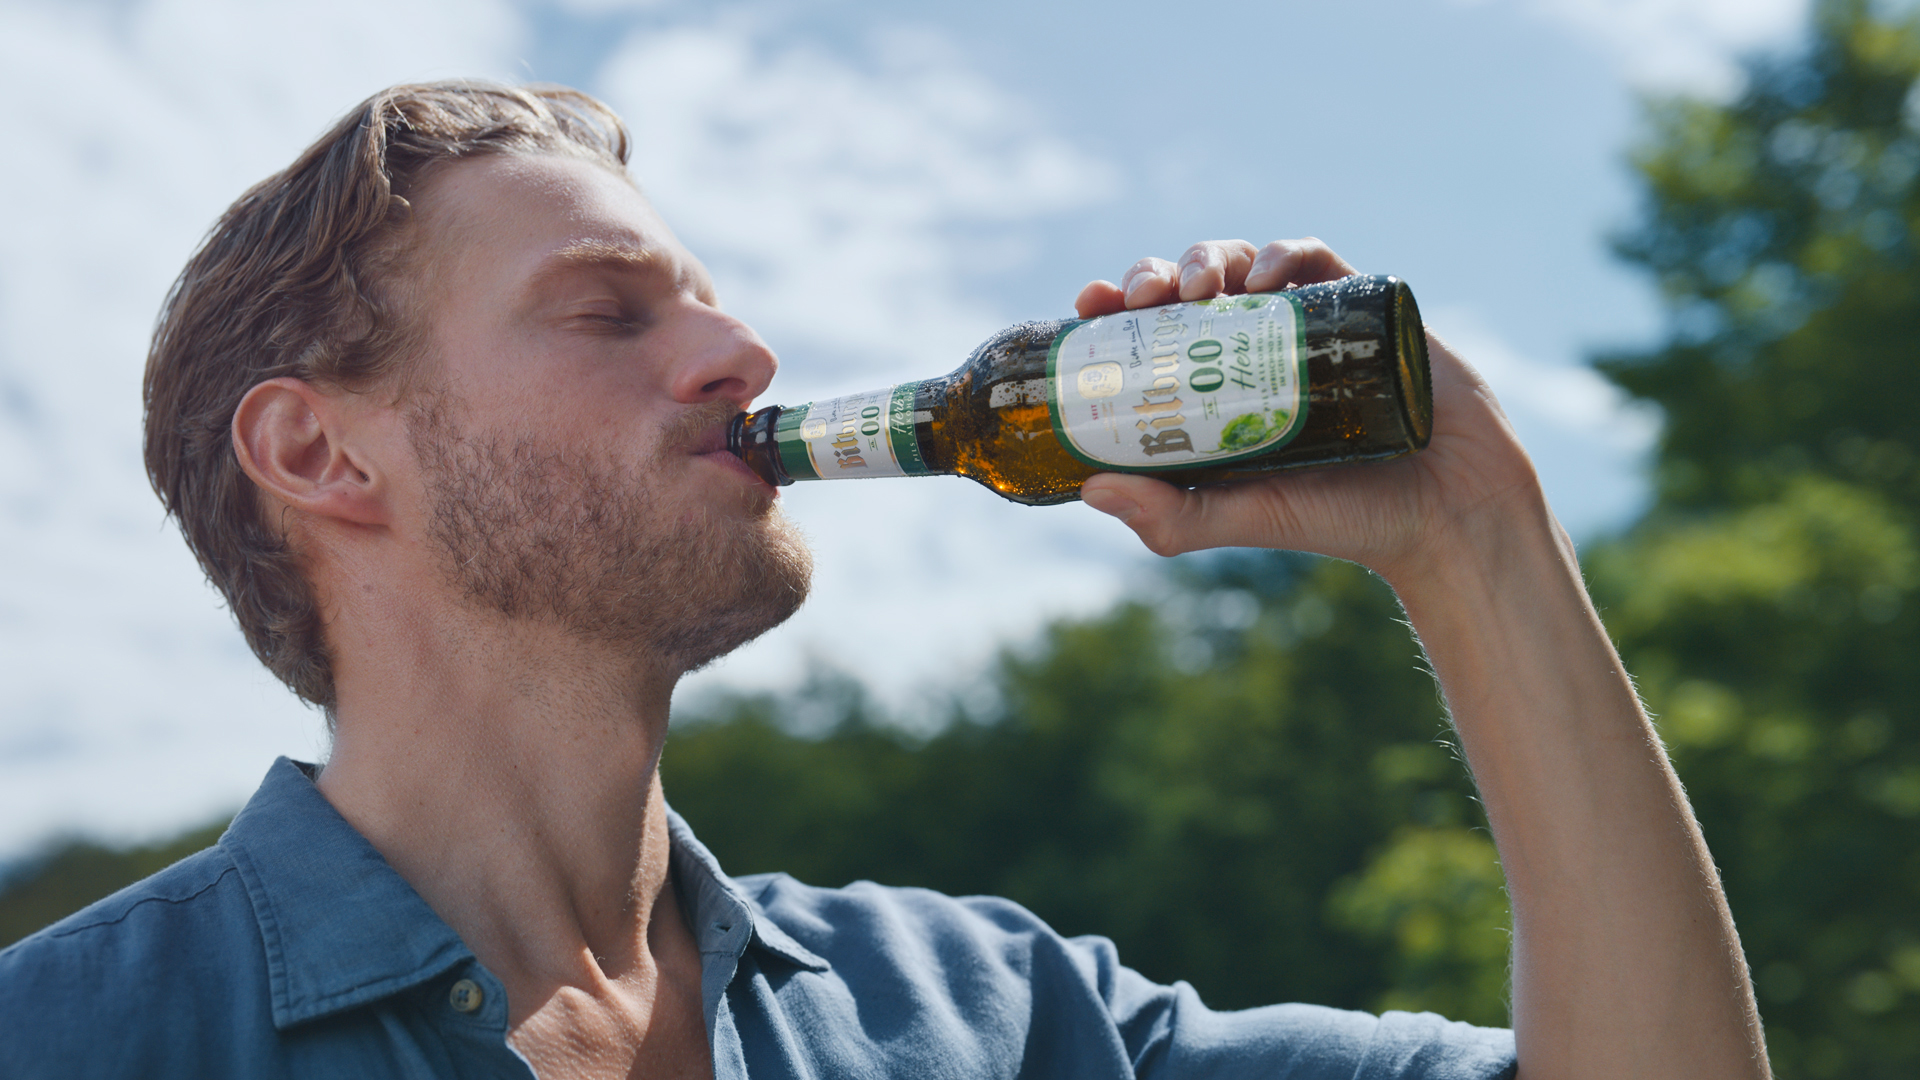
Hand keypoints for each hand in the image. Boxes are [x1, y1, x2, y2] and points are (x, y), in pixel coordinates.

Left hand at [1073, 238, 1545, 582]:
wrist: (1446, 510)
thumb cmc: (1343, 519)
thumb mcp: (1244, 518)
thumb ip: (1173, 518)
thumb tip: (1091, 490)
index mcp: (1214, 392)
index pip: (1150, 338)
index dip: (1114, 314)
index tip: (1086, 308)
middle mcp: (1253, 350)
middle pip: (1185, 292)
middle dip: (1152, 277)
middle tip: (1137, 296)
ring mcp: (1304, 322)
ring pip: (1239, 263)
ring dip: (1204, 256)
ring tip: (1193, 284)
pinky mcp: (1357, 304)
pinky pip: (1312, 259)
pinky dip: (1280, 253)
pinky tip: (1262, 274)